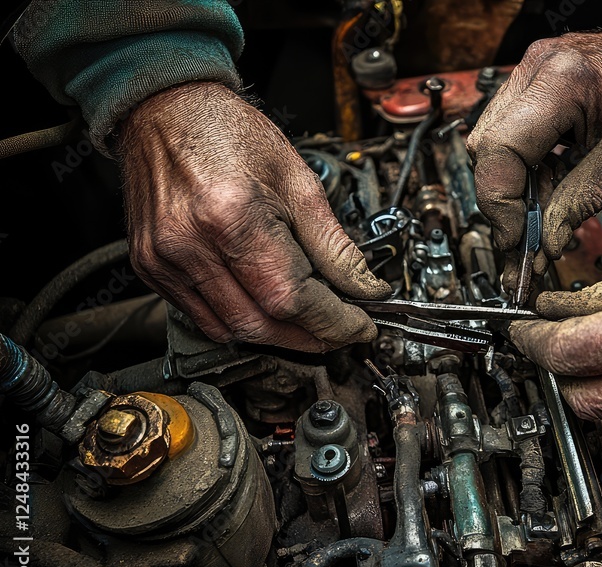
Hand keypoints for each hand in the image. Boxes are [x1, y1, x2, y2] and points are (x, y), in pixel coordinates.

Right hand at [118, 82, 389, 352]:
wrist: (166, 110)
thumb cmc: (227, 133)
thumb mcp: (298, 180)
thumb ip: (333, 243)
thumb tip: (364, 286)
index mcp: (232, 216)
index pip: (292, 298)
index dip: (333, 321)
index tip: (360, 325)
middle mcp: (190, 244)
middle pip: (262, 324)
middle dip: (310, 336)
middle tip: (340, 329)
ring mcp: (165, 260)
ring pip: (231, 330)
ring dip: (277, 336)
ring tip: (308, 322)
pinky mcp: (151, 268)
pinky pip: (201, 318)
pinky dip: (240, 323)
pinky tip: (264, 308)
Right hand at [467, 24, 601, 284]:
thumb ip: (578, 203)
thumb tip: (545, 242)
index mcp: (563, 82)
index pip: (500, 151)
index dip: (500, 204)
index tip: (514, 239)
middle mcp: (538, 68)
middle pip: (486, 148)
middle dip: (503, 201)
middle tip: (525, 241)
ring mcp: (532, 69)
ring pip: (490, 141)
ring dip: (510, 186)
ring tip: (538, 220)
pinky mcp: (534, 79)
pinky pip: (507, 129)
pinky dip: (520, 165)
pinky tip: (543, 189)